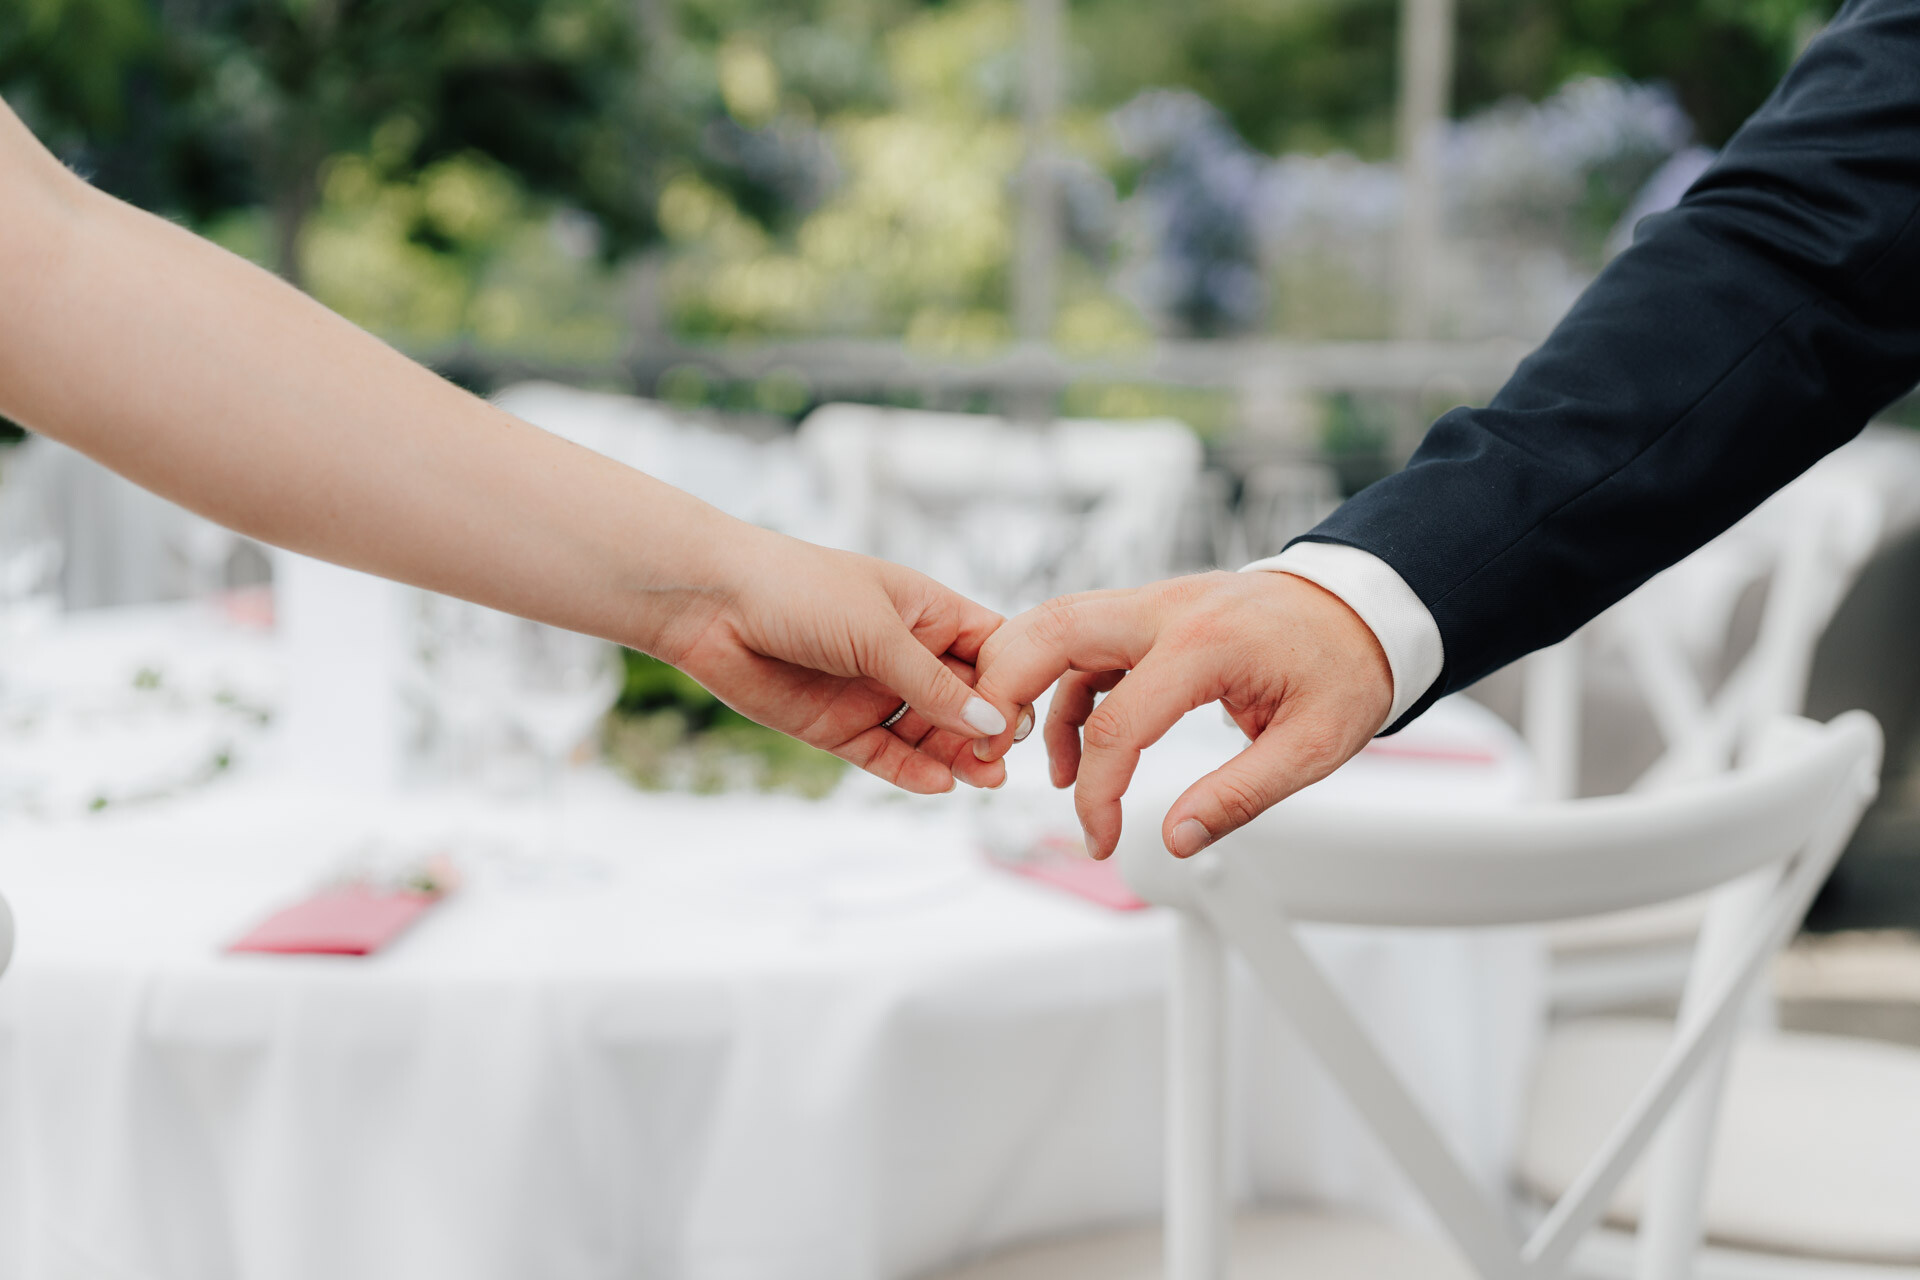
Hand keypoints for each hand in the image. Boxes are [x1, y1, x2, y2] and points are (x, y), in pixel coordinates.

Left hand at [657, 530, 1027, 793]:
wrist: (711, 605)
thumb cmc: (798, 590)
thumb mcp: (877, 632)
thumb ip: (932, 683)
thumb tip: (992, 724)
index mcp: (926, 612)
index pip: (990, 650)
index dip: (1012, 681)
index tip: (1023, 714)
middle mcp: (905, 654)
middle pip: (965, 700)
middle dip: (987, 730)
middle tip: (1002, 763)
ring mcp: (872, 692)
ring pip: (929, 734)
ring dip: (956, 756)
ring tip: (979, 780)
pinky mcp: (838, 727)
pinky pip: (886, 756)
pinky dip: (913, 771)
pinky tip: (938, 783)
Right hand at [970, 571, 1391, 857]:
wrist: (1364, 608)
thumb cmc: (1344, 667)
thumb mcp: (1312, 746)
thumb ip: (1239, 795)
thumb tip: (1178, 840)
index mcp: (1206, 643)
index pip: (1117, 724)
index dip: (1096, 794)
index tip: (1101, 837)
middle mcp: (1166, 610)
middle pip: (1049, 634)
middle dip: (1002, 692)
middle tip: (984, 753)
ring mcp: (1153, 606)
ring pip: (1052, 626)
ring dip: (1020, 683)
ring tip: (1015, 753)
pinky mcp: (1150, 616)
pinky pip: (1081, 643)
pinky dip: (1059, 690)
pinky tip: (1068, 746)